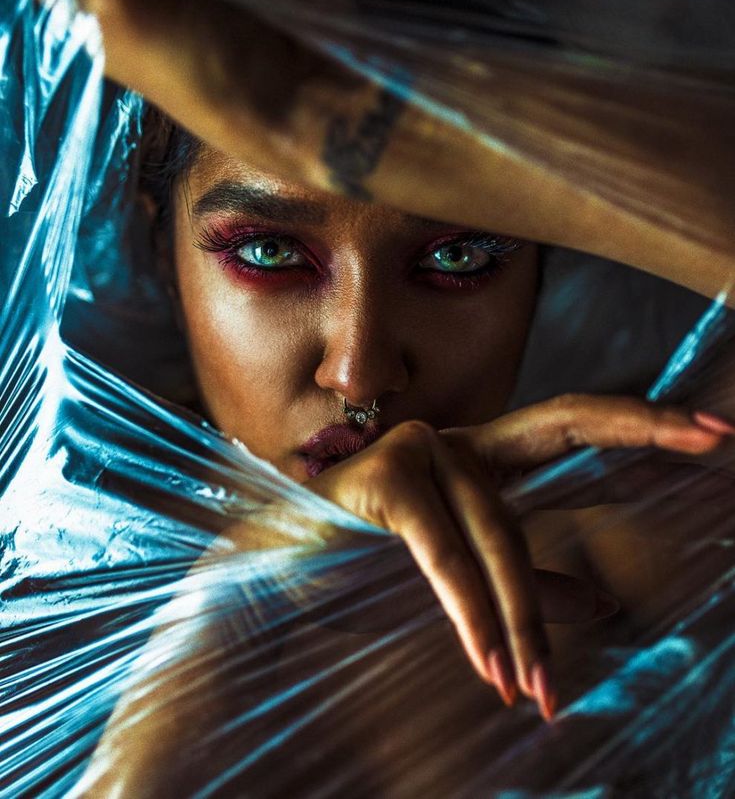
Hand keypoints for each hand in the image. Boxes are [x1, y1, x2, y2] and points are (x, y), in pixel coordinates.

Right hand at [308, 394, 729, 718]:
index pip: (569, 425)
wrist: (265, 582)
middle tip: (717, 436)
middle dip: (640, 424)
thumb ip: (525, 582)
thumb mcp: (461, 581)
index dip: (638, 422)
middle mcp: (455, 440)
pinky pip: (447, 555)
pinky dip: (471, 614)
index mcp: (475, 457)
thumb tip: (602, 605)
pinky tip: (492, 667)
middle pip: (560, 423)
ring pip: (501, 533)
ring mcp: (420, 451)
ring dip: (521, 622)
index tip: (711, 430)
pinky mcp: (385, 480)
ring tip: (540, 692)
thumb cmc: (356, 574)